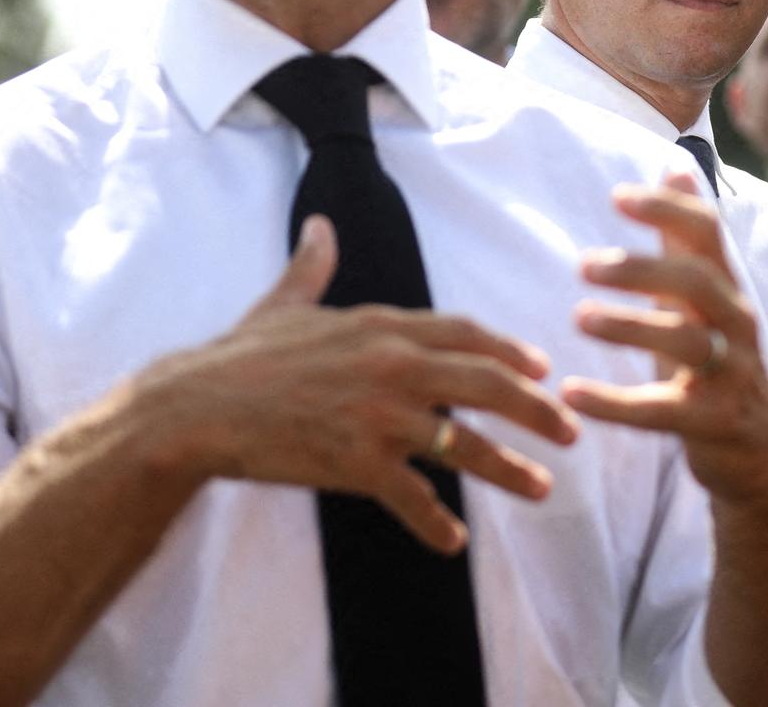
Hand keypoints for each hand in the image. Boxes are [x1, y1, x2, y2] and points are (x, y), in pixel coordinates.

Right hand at [133, 215, 580, 553]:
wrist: (198, 405)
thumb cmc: (239, 355)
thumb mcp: (283, 303)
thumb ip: (312, 266)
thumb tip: (319, 226)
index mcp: (379, 325)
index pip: (465, 333)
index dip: (509, 351)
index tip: (541, 368)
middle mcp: (391, 364)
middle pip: (484, 383)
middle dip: (535, 408)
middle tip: (569, 431)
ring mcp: (378, 415)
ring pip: (463, 444)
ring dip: (509, 468)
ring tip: (542, 487)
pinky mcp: (357, 463)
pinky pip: (413, 498)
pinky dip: (436, 522)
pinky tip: (455, 541)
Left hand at [561, 175, 767, 507]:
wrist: (763, 457)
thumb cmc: (718, 363)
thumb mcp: (704, 297)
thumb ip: (686, 238)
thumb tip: (675, 165)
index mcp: (730, 289)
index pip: (710, 235)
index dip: (669, 210)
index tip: (617, 196)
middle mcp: (739, 325)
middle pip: (700, 283)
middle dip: (644, 269)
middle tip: (584, 265)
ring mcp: (734, 376)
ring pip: (689, 343)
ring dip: (632, 327)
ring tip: (579, 319)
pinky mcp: (717, 424)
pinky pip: (665, 411)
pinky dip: (616, 404)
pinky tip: (572, 393)